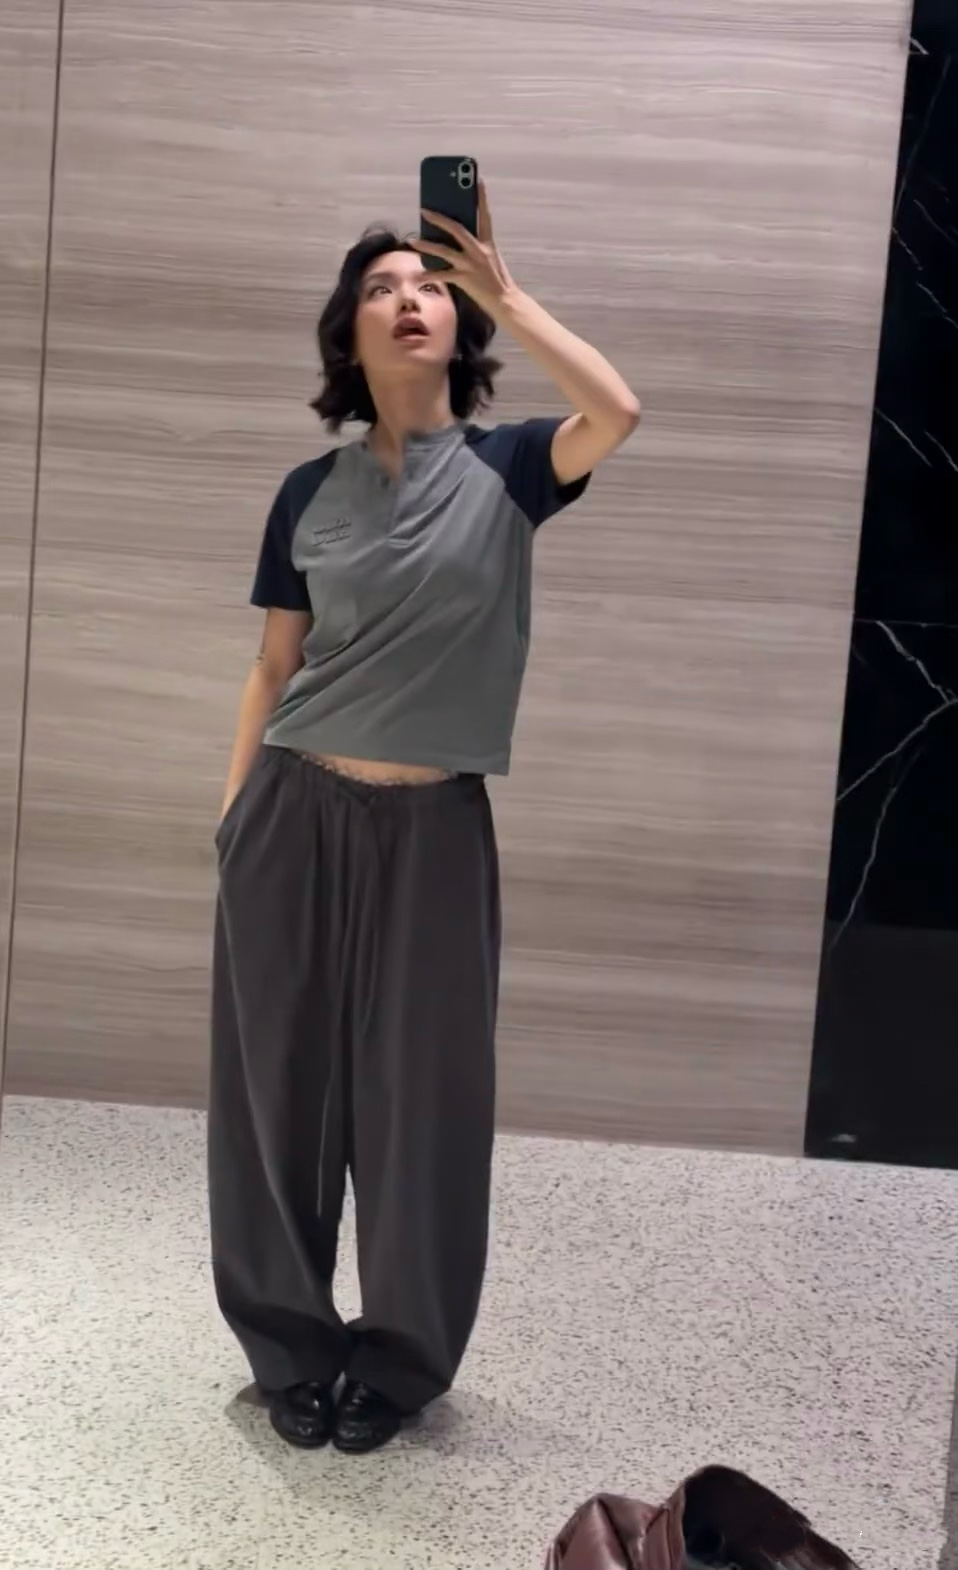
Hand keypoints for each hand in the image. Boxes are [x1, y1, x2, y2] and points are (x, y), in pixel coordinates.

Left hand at [412, 180, 515, 317]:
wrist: (506, 302)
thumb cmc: (497, 281)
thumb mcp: (491, 259)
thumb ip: (476, 248)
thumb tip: (455, 240)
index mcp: (488, 243)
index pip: (485, 215)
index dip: (482, 197)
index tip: (478, 179)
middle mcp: (479, 251)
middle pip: (456, 228)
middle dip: (438, 218)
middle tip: (424, 210)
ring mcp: (471, 264)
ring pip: (444, 251)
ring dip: (426, 245)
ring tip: (412, 241)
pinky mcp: (465, 279)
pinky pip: (442, 275)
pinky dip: (429, 275)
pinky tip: (418, 275)